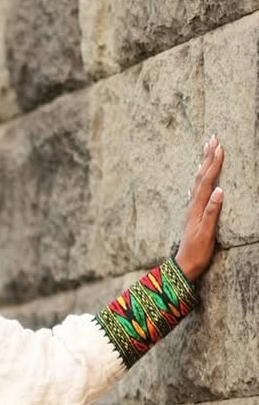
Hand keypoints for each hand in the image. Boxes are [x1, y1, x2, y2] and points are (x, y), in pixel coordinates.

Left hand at [175, 135, 223, 281]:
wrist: (184, 266)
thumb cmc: (197, 252)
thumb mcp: (206, 233)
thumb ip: (212, 212)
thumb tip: (219, 191)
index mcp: (197, 208)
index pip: (207, 181)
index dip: (214, 164)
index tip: (220, 146)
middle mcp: (193, 206)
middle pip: (201, 176)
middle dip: (207, 157)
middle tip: (212, 138)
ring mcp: (192, 210)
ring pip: (198, 182)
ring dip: (203, 164)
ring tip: (207, 149)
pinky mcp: (192, 215)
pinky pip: (196, 192)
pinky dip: (198, 181)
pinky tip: (197, 178)